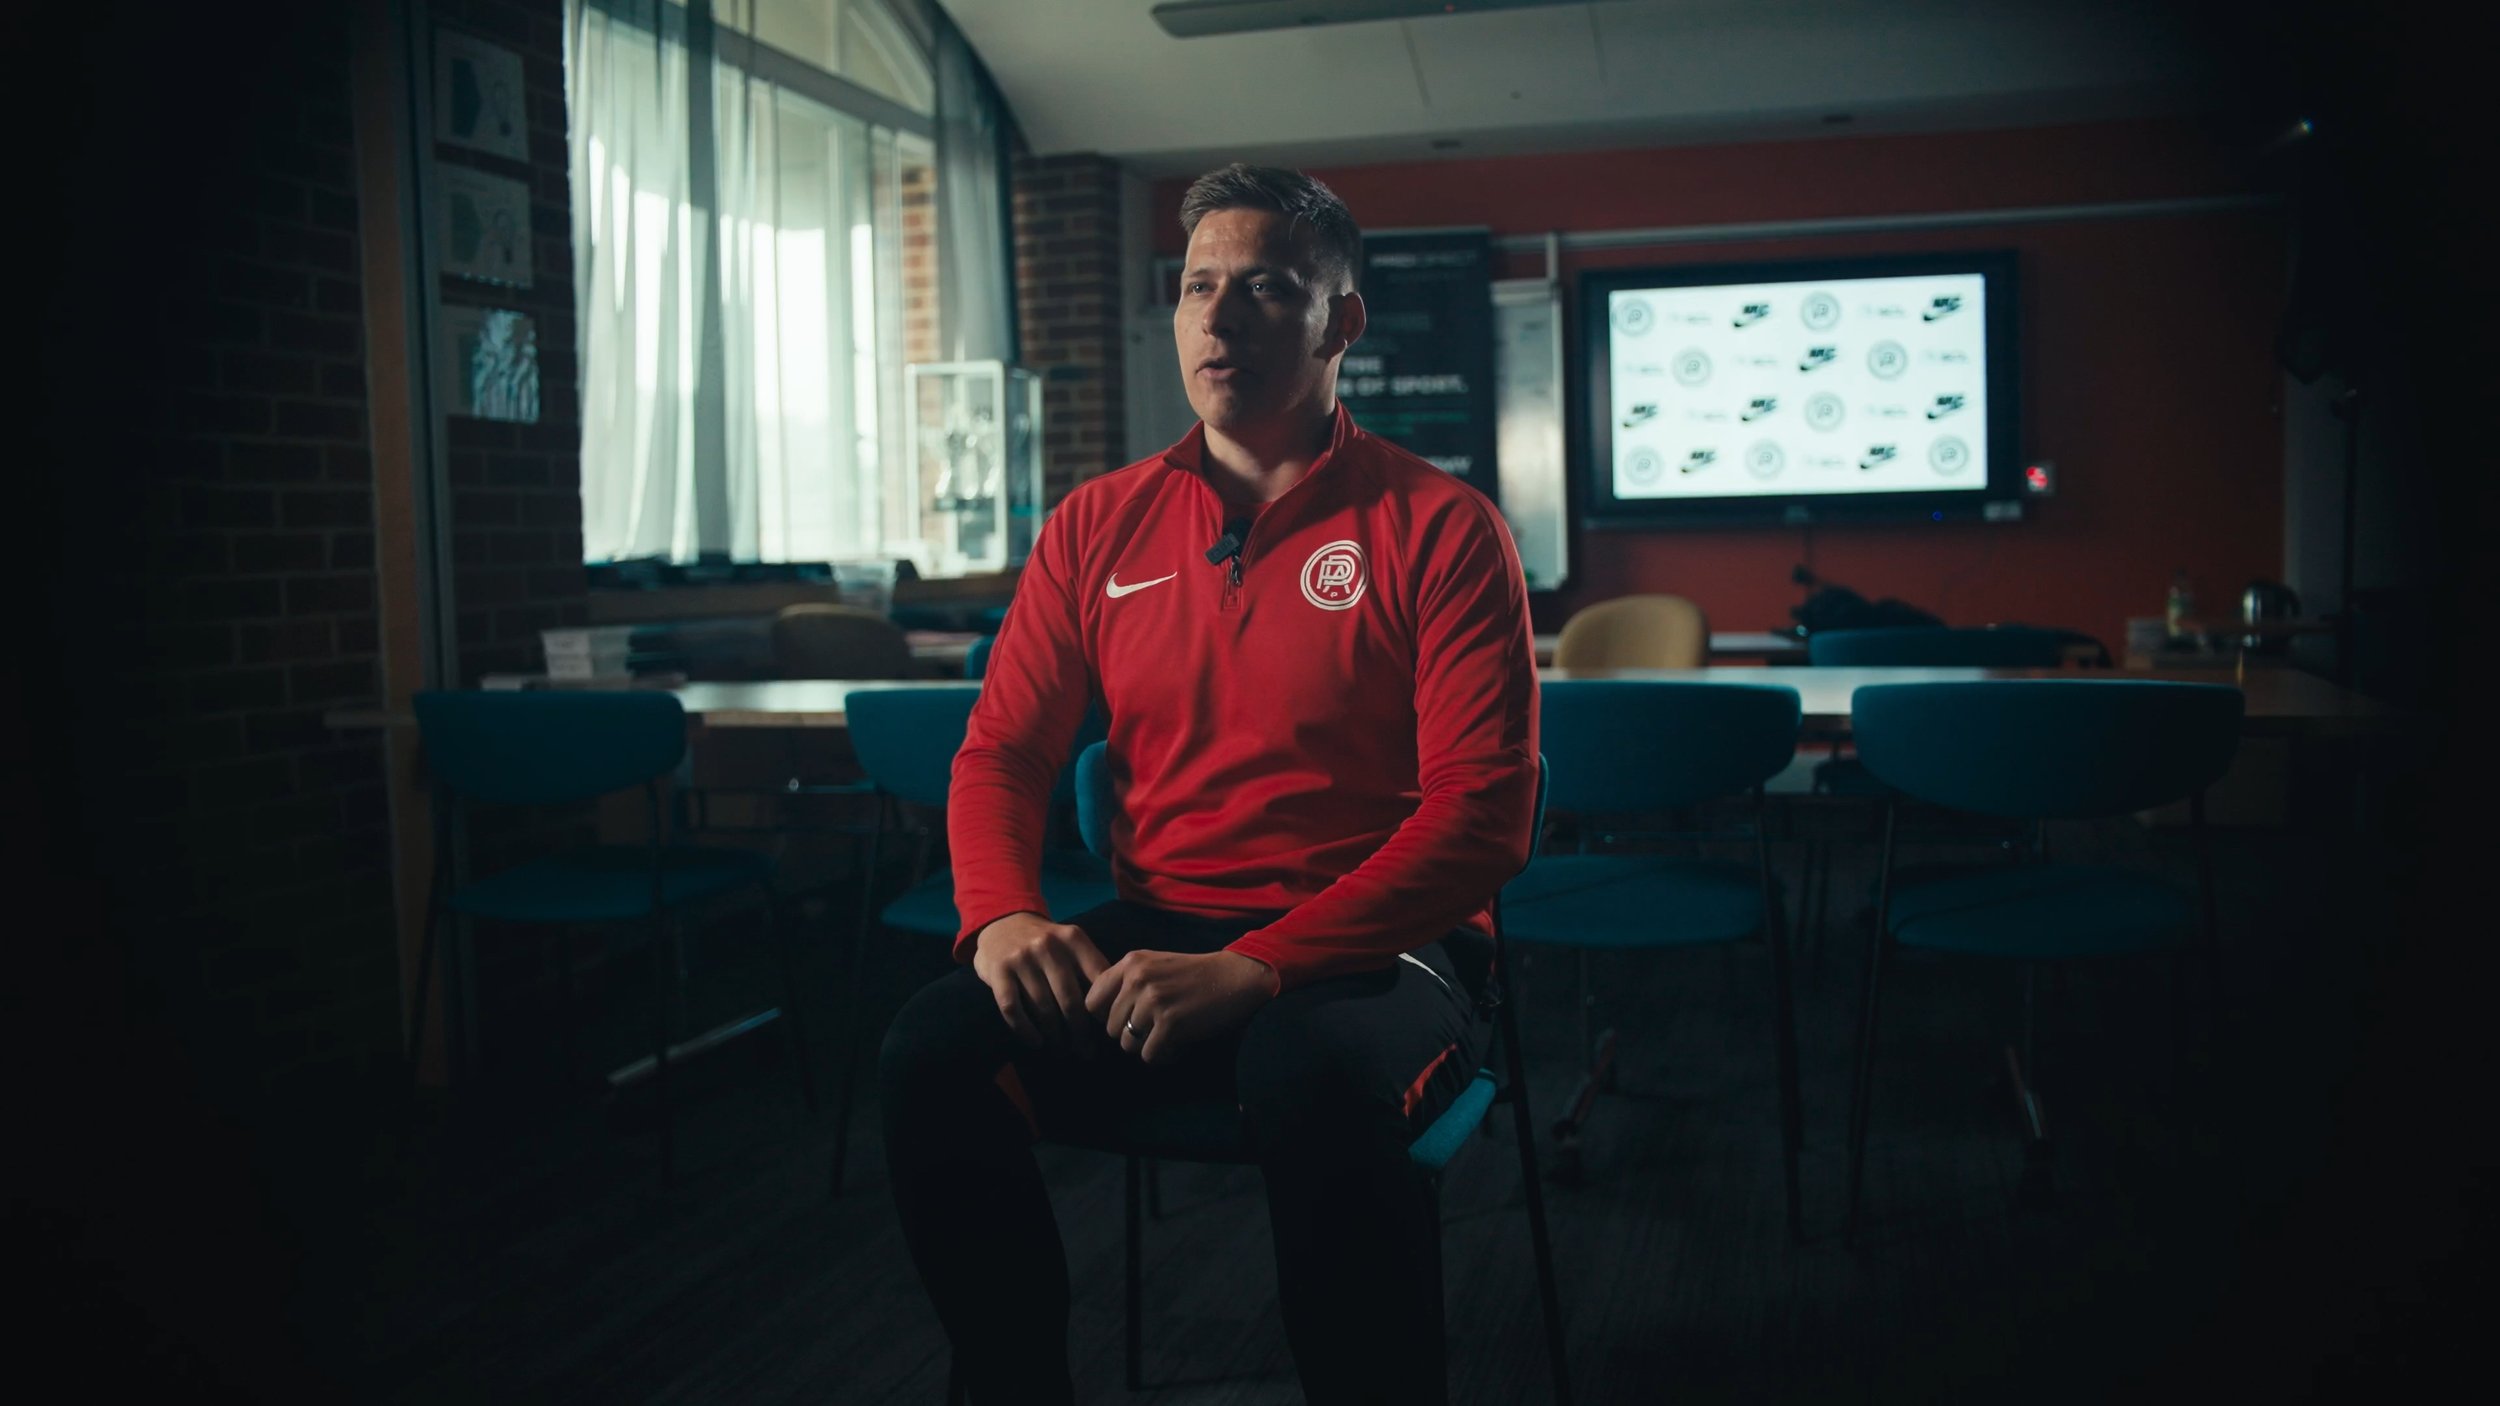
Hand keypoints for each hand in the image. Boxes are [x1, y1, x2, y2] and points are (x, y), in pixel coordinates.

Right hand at [972, 912, 1110, 1053]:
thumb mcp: (1070, 943)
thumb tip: (1114, 1006)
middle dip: (1080, 1032)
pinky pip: (1013, 1008)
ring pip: (1043, 1008)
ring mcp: (1021, 958)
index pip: (1097, 978)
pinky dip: (1026, 1030)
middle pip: (1070, 1000)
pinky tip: (1036, 1042)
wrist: (1003, 923)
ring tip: (1063, 1050)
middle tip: (1085, 1051)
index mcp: (1073, 939)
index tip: (1107, 1029)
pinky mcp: (999, 971)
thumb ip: (1090, 966)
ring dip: (1055, 1036)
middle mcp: (1048, 946)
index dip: (1103, 1008)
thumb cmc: (1045, 942)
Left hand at [1085, 950, 1273, 1065]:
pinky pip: (1149, 1055)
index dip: (1107, 1017)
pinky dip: (1164, 1055)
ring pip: (1127, 1045)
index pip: (1092, 1002)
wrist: (1237, 977)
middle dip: (1131, 1035)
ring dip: (1146, 1047)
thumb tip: (1101, 1017)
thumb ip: (1126, 982)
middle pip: (1110, 1028)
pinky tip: (1179, 1044)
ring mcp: (1153, 1001)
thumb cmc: (1196, 975)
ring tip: (1167, 1037)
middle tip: (1155, 1030)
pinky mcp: (1170, 1023)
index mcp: (1131, 962)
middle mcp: (1137, 979)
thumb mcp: (1155, 964)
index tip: (1128, 1019)